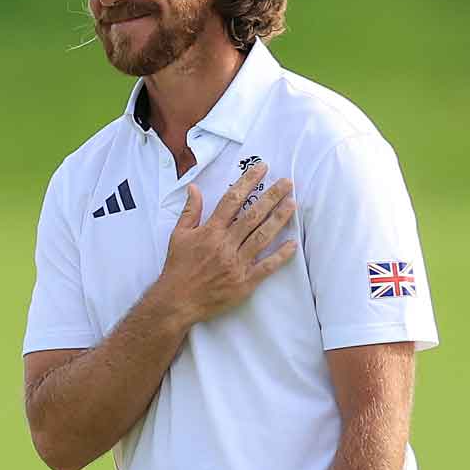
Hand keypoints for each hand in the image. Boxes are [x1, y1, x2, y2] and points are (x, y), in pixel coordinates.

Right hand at [152, 162, 298, 325]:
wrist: (177, 301)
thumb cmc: (178, 267)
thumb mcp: (178, 235)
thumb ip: (190, 211)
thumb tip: (194, 187)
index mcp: (210, 231)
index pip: (233, 200)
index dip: (248, 182)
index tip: (262, 168)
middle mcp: (226, 244)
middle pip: (253, 215)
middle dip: (272, 196)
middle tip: (287, 183)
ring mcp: (237, 264)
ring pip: (262, 237)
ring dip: (279, 219)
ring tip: (292, 204)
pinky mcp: (244, 282)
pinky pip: (266, 267)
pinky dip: (281, 255)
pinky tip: (293, 244)